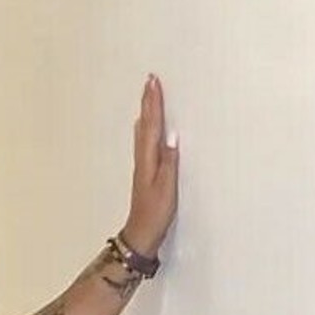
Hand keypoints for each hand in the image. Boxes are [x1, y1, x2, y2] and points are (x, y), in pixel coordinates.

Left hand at [123, 74, 178, 258]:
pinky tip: (143, 127)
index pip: (152, 125)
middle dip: (149, 102)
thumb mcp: (167, 188)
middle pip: (146, 124)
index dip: (154, 103)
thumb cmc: (156, 214)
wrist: (141, 233)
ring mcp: (142, 166)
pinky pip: (144, 142)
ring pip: (143, 131)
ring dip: (146, 112)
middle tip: (150, 80)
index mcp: (149, 160)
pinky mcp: (144, 172)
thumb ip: (170, 162)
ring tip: (147, 96)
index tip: (154, 82)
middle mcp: (143, 159)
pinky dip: (145, 129)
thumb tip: (173, 136)